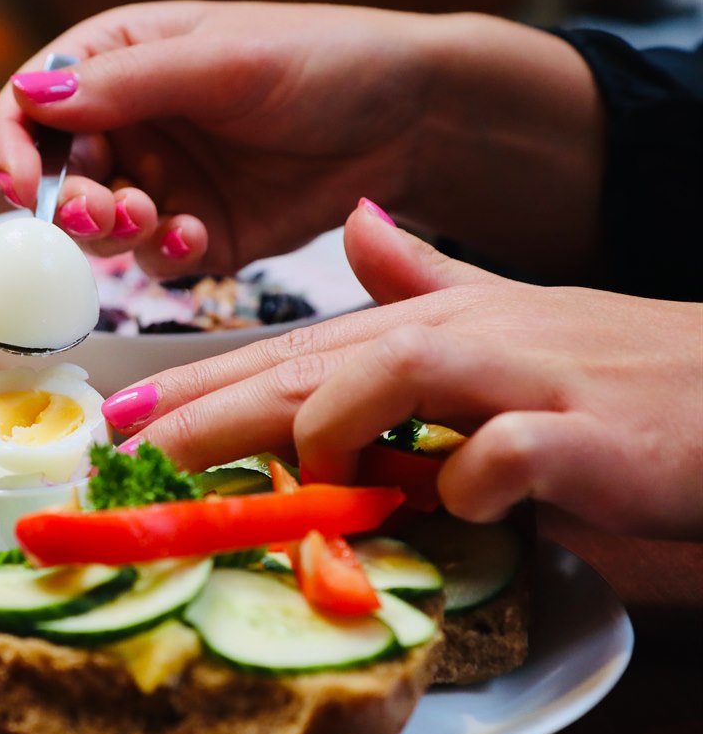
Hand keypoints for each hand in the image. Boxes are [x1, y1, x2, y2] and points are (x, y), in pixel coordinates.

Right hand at [0, 1, 601, 281]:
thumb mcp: (221, 61)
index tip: (19, 184)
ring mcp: (165, 183)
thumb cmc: (322, 61)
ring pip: (100, 227)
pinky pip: (155, 259)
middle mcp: (134, 124)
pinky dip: (166, 255)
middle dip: (70, 200)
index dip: (13, 143)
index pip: (35, 102)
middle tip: (103, 209)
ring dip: (113, 231)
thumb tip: (29, 94)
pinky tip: (198, 236)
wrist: (410, 123)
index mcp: (123, 61)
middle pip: (58, 175)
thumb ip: (126, 83)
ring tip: (152, 219)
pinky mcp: (200, 234)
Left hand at [102, 200, 702, 538]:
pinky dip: (471, 482)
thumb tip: (363, 228)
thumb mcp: (505, 316)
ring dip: (337, 436)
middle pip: (310, 369)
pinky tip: (461, 505)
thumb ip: (424, 280)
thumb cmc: (610, 365)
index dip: (199, 385)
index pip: (290, 354)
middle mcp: (460, 338)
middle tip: (134, 454)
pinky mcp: (588, 434)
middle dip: (210, 414)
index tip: (123, 417)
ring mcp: (523, 379)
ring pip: (393, 379)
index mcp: (427, 322)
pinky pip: (507, 455)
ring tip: (316, 488)